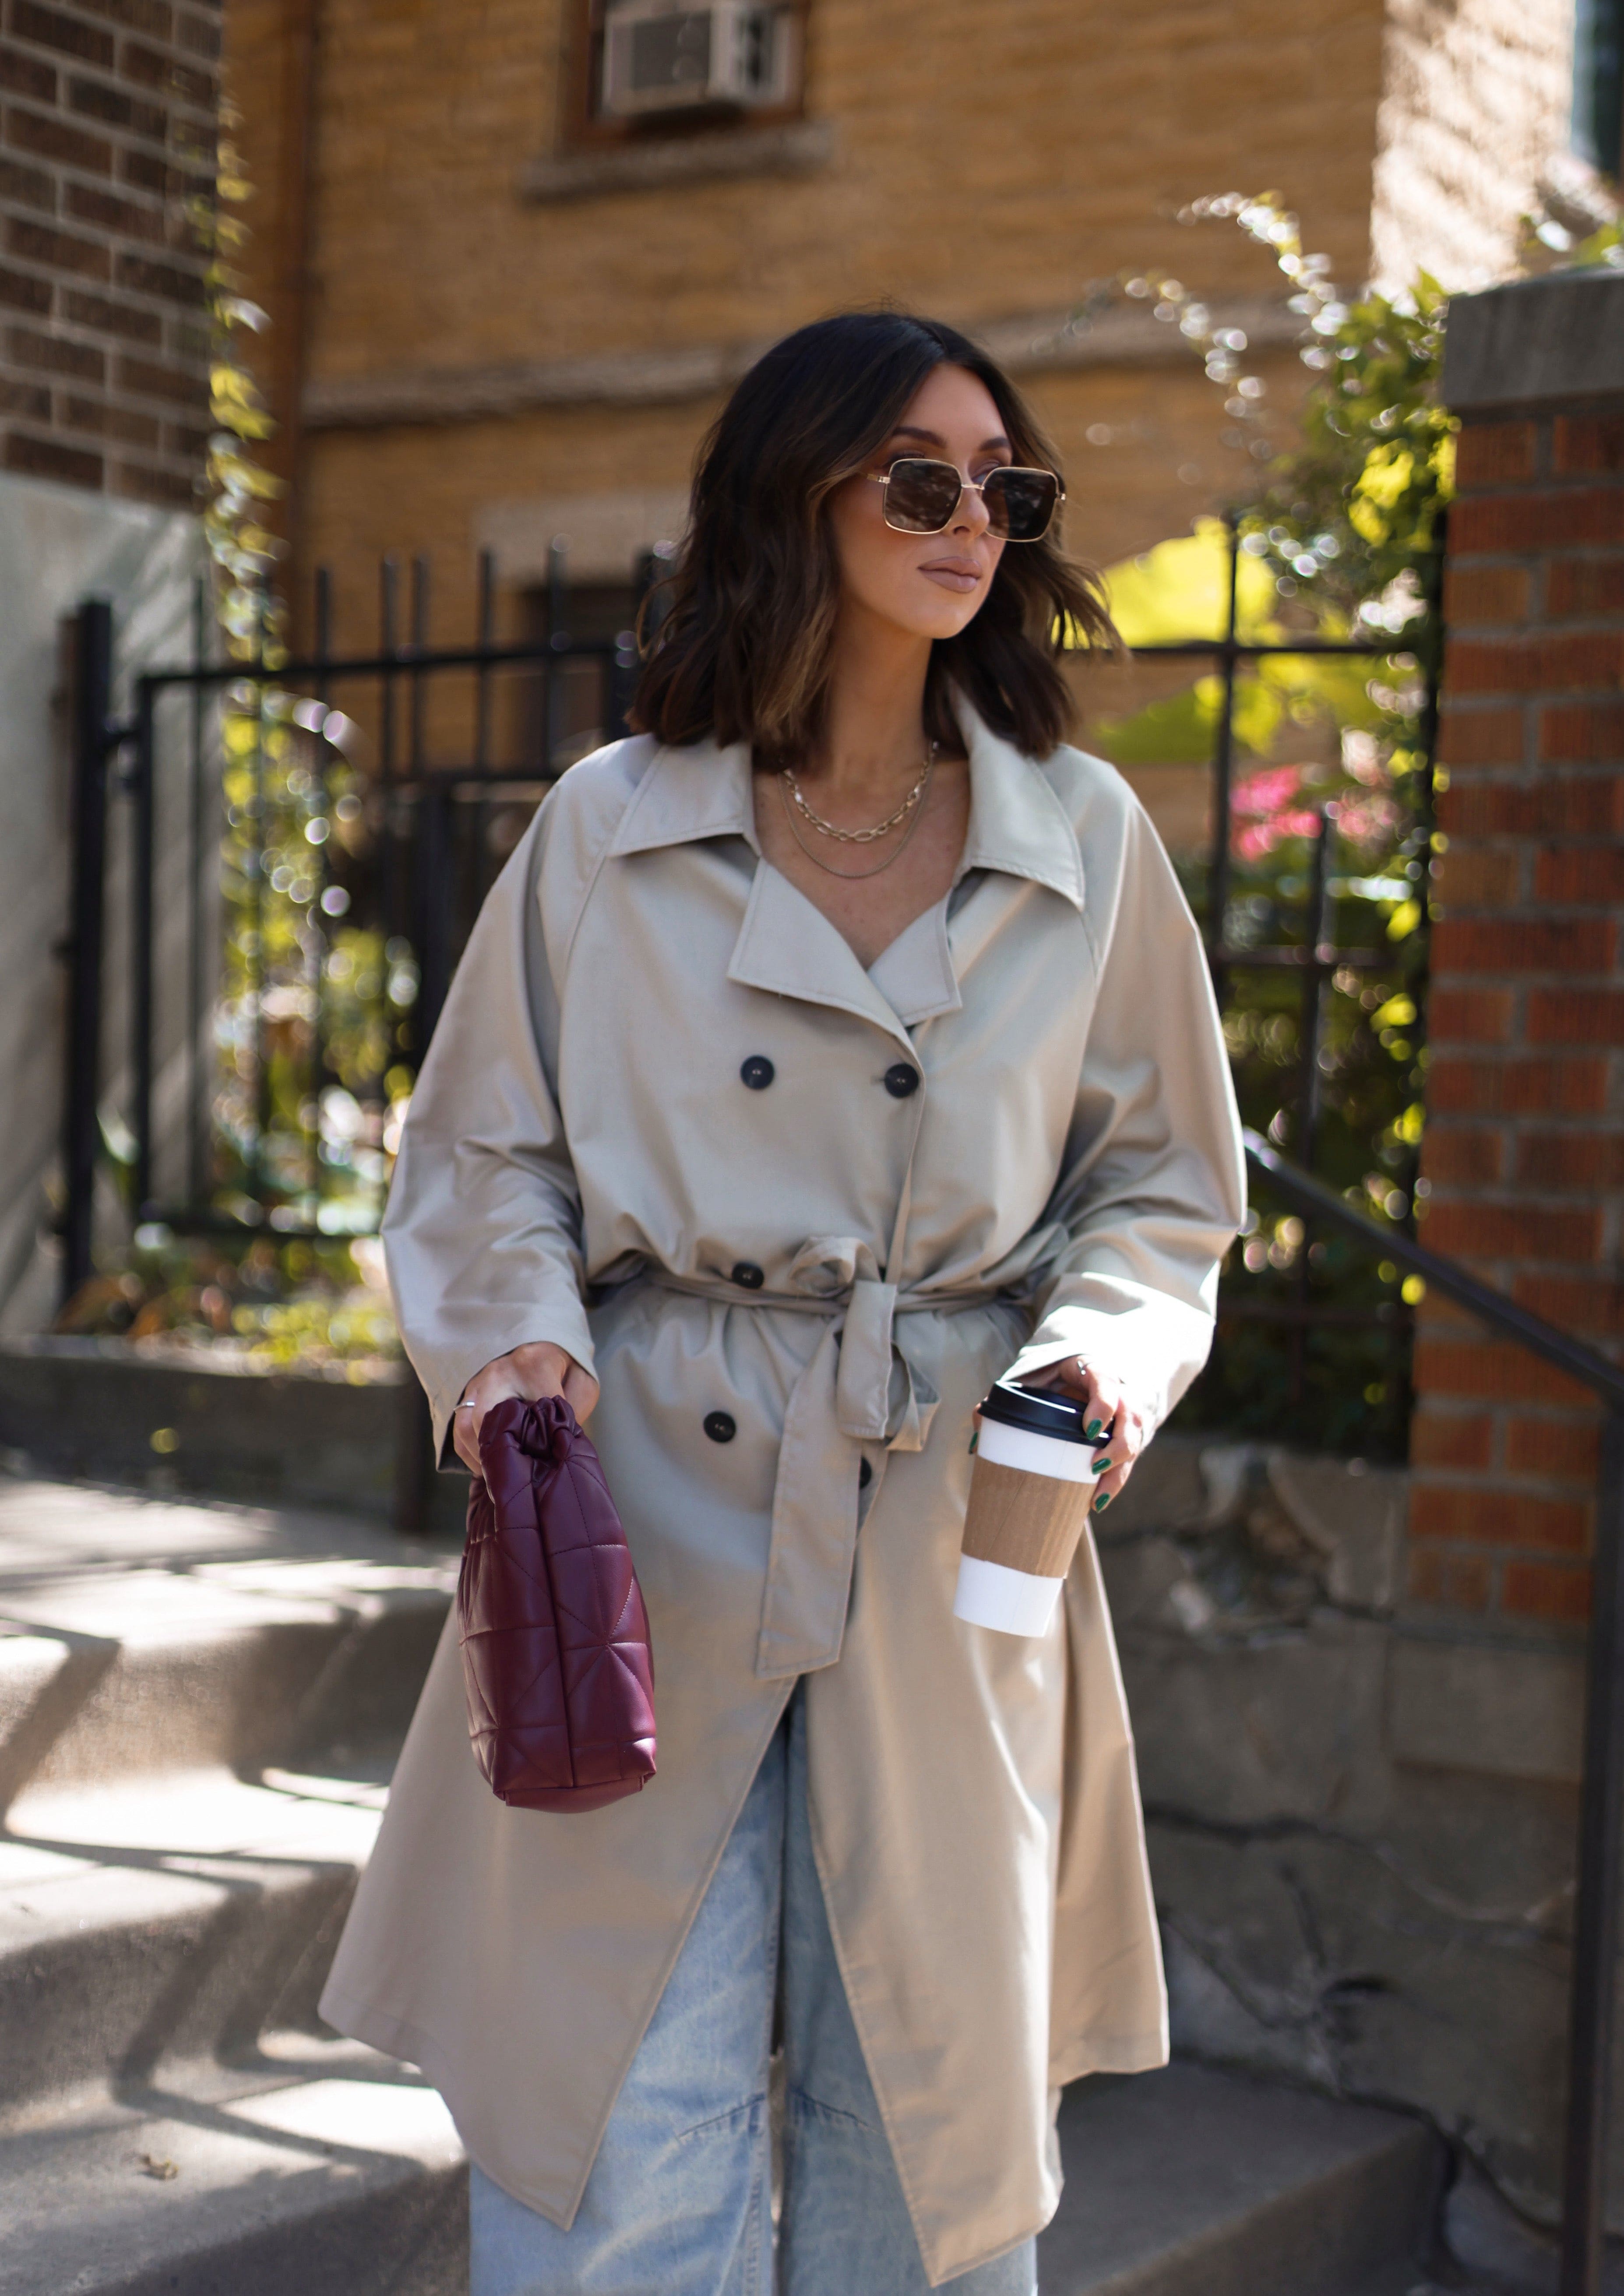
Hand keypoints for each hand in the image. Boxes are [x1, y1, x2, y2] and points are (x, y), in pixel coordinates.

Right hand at [452, 1341, 598, 1475]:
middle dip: (500, 1451)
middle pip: (487, 1417)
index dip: (545, 1438)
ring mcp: (480, 1381)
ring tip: (497, 1473)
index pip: (537, 1408)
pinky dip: (468, 1450)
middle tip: (516, 1473)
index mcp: (534, 1366)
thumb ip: (575, 1409)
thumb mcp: (582, 1382)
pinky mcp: (469, 1392)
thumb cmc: (563, 1369)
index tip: (552, 1456)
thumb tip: (557, 1441)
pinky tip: (484, 1465)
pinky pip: (459, 1426)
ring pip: (466, 1424)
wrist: (543, 1345)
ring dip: (480, 1455)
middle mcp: (500, 1371)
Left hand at [1018, 1357, 1146, 1513]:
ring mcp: (1124, 1416)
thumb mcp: (1028, 1380)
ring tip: (1097, 1498)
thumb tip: (980, 1424)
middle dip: (1119, 1446)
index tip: (1088, 1430)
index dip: (1104, 1405)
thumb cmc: (1049, 1379)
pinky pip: (1127, 1460)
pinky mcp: (1124, 1437)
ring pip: (1135, 1442)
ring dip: (1119, 1471)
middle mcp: (1116, 1392)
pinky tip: (1097, 1501)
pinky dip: (1115, 1481)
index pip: (1107, 1382)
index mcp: (1092, 1371)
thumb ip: (1003, 1398)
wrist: (1074, 1377)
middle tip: (1095, 1467)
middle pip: (1131, 1418)